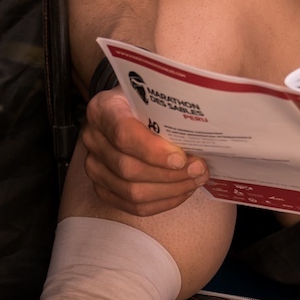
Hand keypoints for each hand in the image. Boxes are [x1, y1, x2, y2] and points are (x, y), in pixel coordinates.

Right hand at [81, 89, 208, 216]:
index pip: (124, 134)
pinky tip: (182, 191)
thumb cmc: (145, 102)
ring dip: (170, 190)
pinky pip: (133, 206)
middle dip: (170, 175)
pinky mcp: (102, 187)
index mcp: (102, 110)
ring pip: (132, 191)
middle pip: (129, 168)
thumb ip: (172, 106)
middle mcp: (92, 138)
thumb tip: (207, 121)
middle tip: (199, 170)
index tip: (181, 158)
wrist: (127, 110)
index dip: (154, 151)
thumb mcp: (155, 93)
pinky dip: (162, 202)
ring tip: (195, 180)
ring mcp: (94, 166)